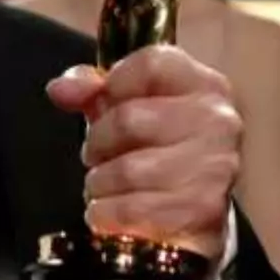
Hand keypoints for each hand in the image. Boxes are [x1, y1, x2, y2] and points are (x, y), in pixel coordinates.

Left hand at [46, 44, 239, 266]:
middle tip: (100, 156)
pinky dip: (106, 214)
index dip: (114, 84)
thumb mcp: (126, 109)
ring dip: (100, 183)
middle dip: (98, 142)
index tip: (104, 105)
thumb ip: (91, 90)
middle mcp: (219, 122)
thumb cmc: (157, 152)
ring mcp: (214, 167)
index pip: (151, 63)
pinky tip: (113, 211)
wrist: (191, 216)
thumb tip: (60, 89)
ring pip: (125, 170)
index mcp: (205, 86)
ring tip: (108, 186)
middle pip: (128, 118)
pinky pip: (129, 209)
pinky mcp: (201, 210)